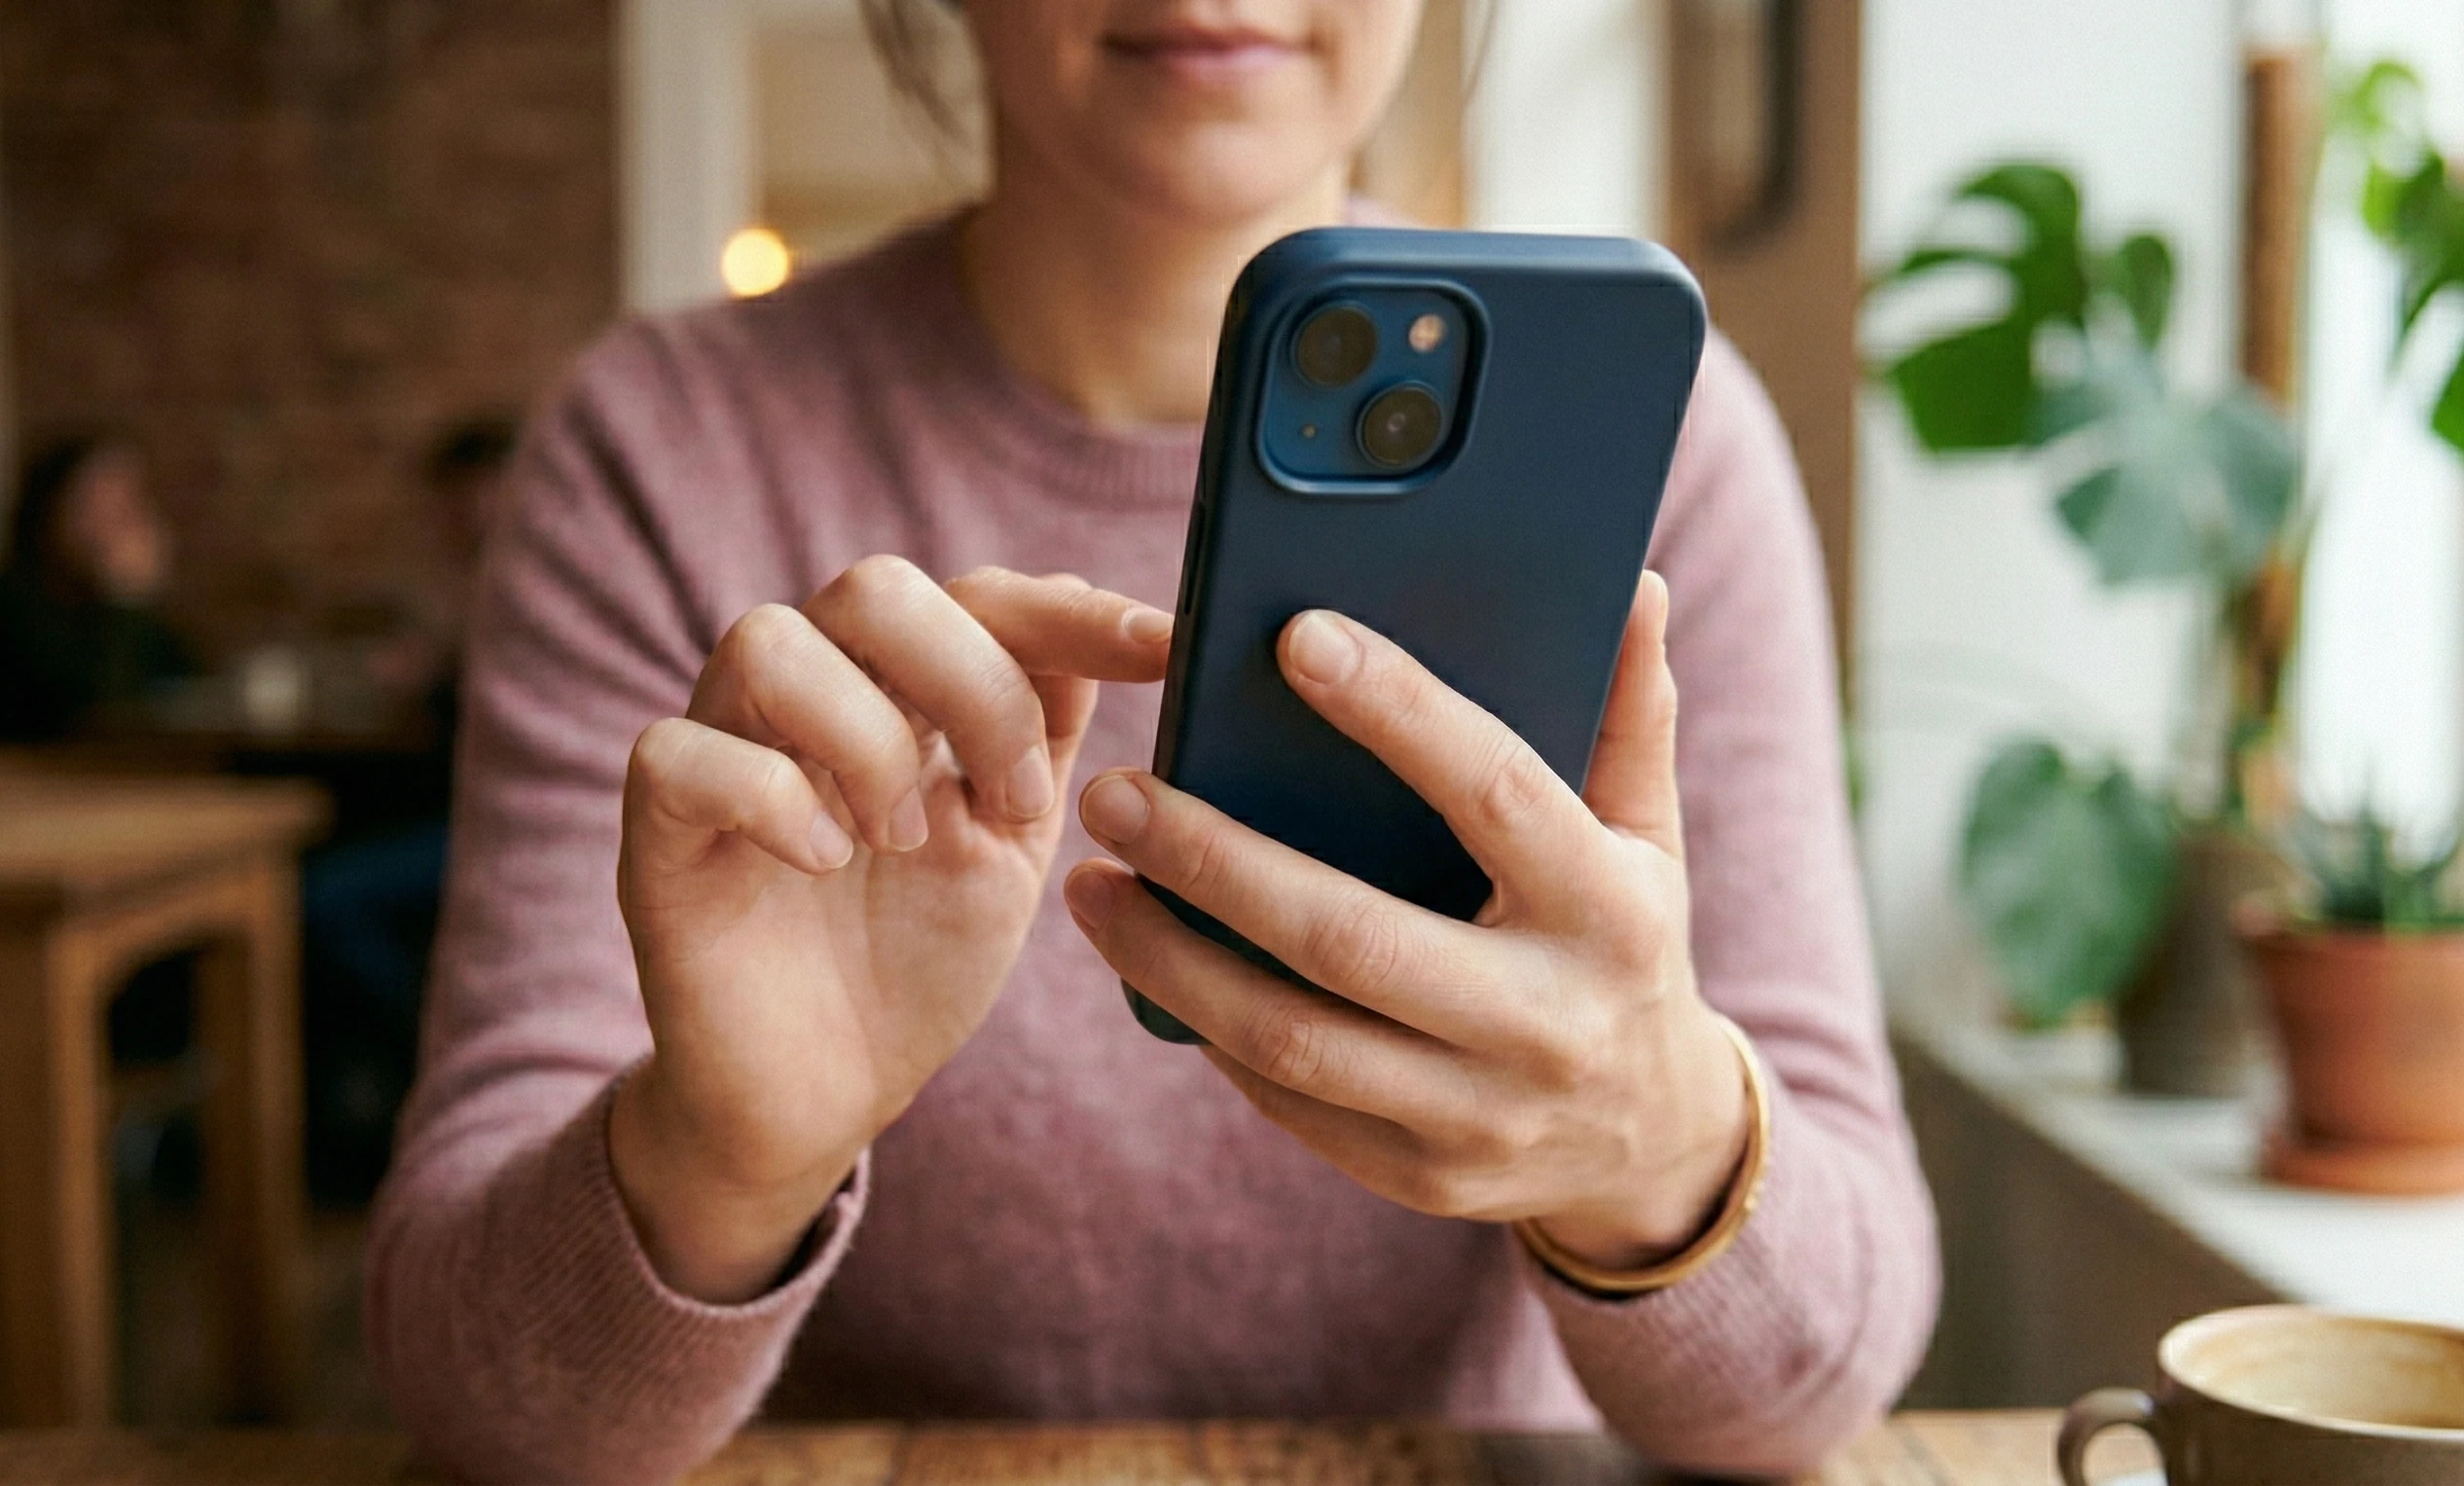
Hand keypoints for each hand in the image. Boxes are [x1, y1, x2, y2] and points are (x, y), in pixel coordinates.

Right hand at [609, 560, 1170, 1302]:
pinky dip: (770, 798)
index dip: (1071, 612)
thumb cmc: (916, 958)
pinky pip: (679, 753)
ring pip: (768, 642)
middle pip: (875, 588)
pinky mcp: (658, 830)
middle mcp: (807, 692)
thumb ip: (1051, 735)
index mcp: (897, 685)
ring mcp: (725, 749)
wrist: (823, 1095)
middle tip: (1011, 804)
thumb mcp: (1012, 842)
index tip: (1166, 647)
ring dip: (868, 740)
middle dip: (973, 686)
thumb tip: (1126, 621)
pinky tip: (825, 861)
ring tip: (905, 840)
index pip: (981, 596)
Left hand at [1062, 574, 1750, 1269]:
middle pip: (1351, 937)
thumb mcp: (1647, 837)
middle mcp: (1548, 1020)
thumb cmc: (1624, 944)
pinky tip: (1150, 964)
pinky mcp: (1423, 1177)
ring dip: (1171, 960)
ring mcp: (1483, 1115)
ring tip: (1091, 884)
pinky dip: (1209, 1028)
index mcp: (1608, 910)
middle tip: (1114, 793)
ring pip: (1293, 1039)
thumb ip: (1628, 715)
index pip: (1494, 792)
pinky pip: (1290, 1103)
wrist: (1655, 1144)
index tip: (1294, 637)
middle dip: (1215, 860)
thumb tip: (1633, 586)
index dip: (1399, 712)